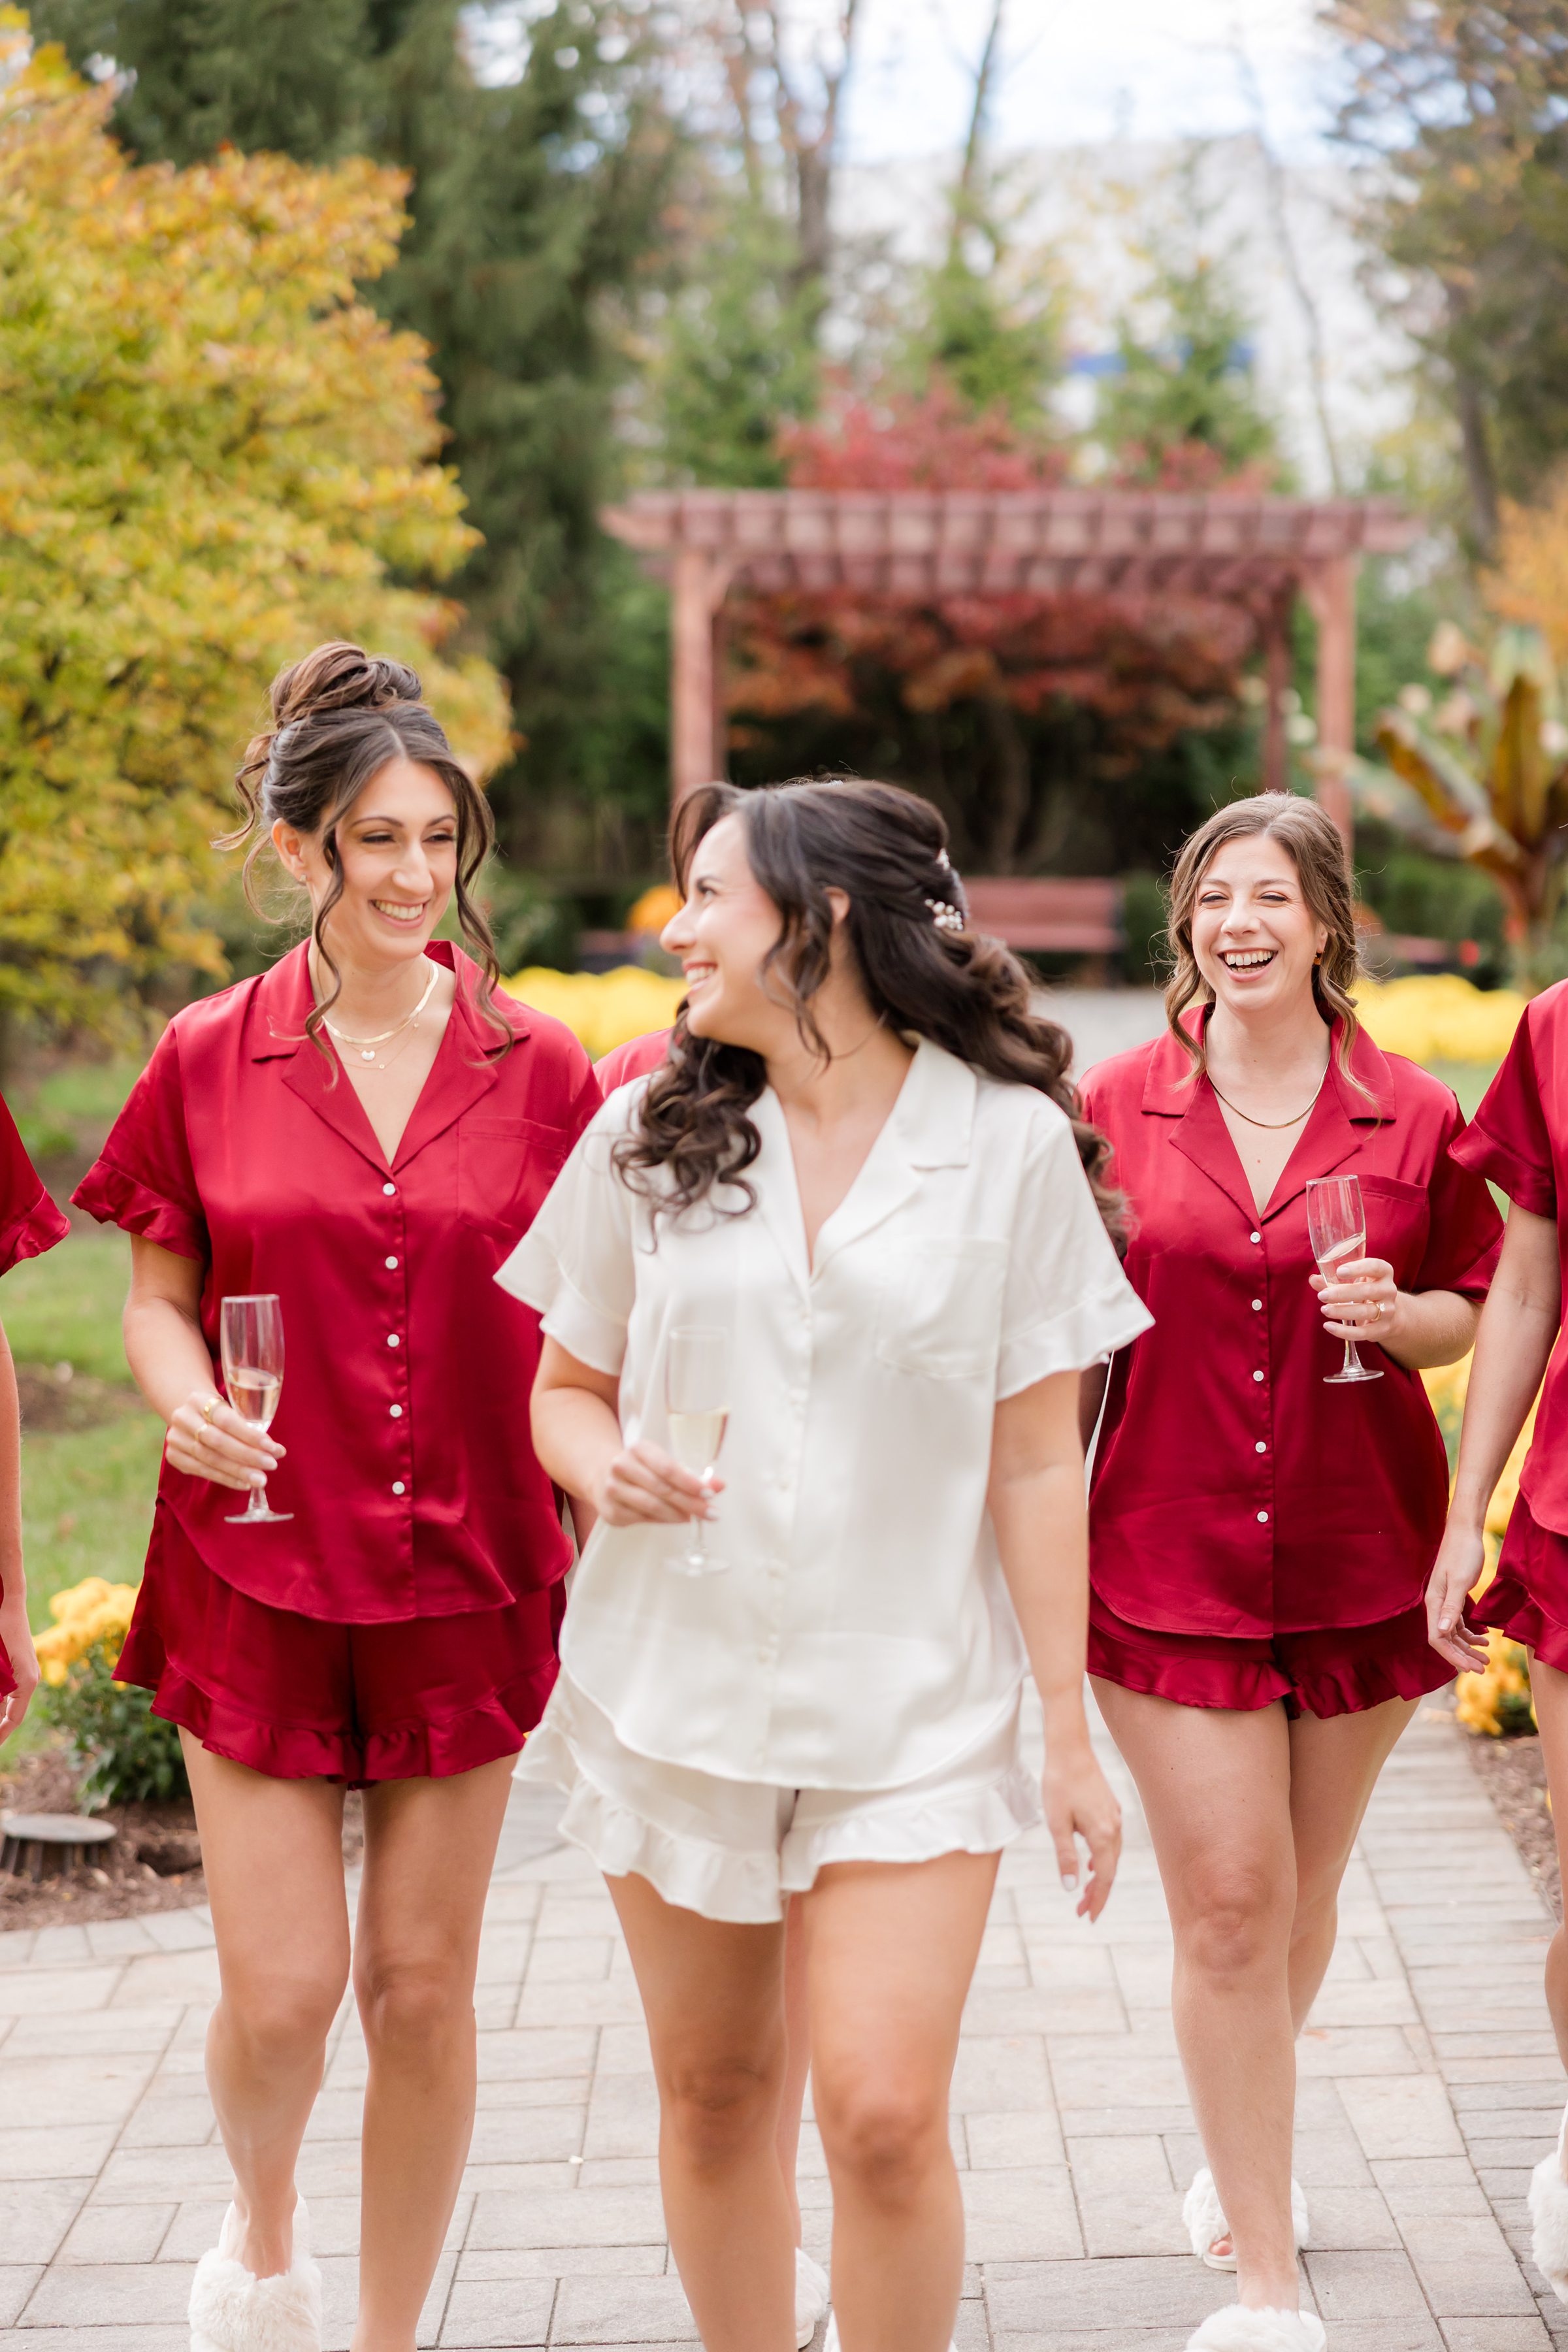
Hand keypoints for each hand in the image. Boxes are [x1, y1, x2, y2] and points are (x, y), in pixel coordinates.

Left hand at [0, 1593, 38, 1744]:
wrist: (9, 1604)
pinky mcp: (21, 1666)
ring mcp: (27, 1673)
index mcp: (27, 1682)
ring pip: (8, 1700)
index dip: (1, 1735)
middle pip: (11, 1712)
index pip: (14, 1719)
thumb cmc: (0, 1632)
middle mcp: (30, 1680)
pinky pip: (9, 1689)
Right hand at [164, 1387, 282, 1494]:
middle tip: (271, 1465)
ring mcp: (176, 1438)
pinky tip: (243, 1484)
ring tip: (260, 1479)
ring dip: (238, 1471)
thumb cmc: (218, 1412)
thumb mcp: (229, 1407)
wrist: (189, 1414)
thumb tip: (275, 1450)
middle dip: (248, 1455)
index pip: (227, 1420)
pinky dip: (225, 1478)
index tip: (274, 1448)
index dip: (251, 1436)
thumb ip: (246, 1424)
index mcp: (199, 1399)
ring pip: (210, 1459)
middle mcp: (183, 1418)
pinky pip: (202, 1471)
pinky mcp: (174, 1456)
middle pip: (218, 1441)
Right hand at [595, 1438, 724, 1528]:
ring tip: (695, 1518)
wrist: (605, 1477)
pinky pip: (642, 1519)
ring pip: (652, 1506)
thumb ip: (693, 1475)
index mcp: (639, 1448)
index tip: (710, 1494)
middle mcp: (621, 1466)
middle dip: (690, 1503)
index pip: (667, 1467)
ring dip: (678, 1515)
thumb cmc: (644, 1470)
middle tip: (711, 1513)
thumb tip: (720, 1485)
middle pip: (662, 1489)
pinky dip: (663, 1520)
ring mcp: (612, 1489)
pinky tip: (676, 1519)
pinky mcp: (610, 1510)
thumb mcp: (666, 1465)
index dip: (690, 1482)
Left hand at [1041, 1734, 1121, 1922]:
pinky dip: (1103, 1857)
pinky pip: (1111, 1840)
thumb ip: (1065, 1857)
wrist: (1070, 1749)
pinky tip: (1093, 1862)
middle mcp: (1115, 1827)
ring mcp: (1115, 1816)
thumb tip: (1072, 1888)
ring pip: (1112, 1855)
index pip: (1106, 1877)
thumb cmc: (1059, 1784)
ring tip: (1085, 1892)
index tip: (1088, 1918)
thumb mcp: (1056, 1823)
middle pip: (1110, 1869)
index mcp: (1103, 1834)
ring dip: (1100, 1875)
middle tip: (1081, 1910)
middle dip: (1098, 1892)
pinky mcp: (1110, 1807)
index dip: (1098, 1900)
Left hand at [1311, 1255, 1400, 1346]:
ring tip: (1324, 1310)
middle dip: (1342, 1293)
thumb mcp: (1354, 1281)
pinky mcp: (1382, 1329)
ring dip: (1341, 1311)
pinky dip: (1344, 1331)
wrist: (1388, 1314)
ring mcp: (1388, 1310)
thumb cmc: (1365, 1291)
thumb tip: (1313, 1279)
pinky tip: (1328, 1326)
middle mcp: (1389, 1290)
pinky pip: (1363, 1332)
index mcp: (1383, 1272)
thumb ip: (1333, 1280)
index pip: (1375, 1266)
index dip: (1358, 1268)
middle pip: (1367, 1291)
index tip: (1340, 1272)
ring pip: (1365, 1311)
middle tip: (1322, 1295)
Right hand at [1425, 1519, 1490, 1675]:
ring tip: (1486, 1659)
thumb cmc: (1462, 1553)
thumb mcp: (1459, 1581)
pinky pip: (1459, 1623)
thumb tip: (1441, 1632)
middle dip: (1462, 1656)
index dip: (1453, 1656)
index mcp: (1433, 1603)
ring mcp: (1444, 1602)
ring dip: (1468, 1648)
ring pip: (1453, 1633)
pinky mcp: (1454, 1597)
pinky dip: (1470, 1634)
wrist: (1465, 1532)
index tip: (1470, 1668)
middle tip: (1482, 1668)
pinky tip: (1484, 1639)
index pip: (1438, 1639)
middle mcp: (1436, 1605)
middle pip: (1446, 1639)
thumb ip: (1450, 1608)